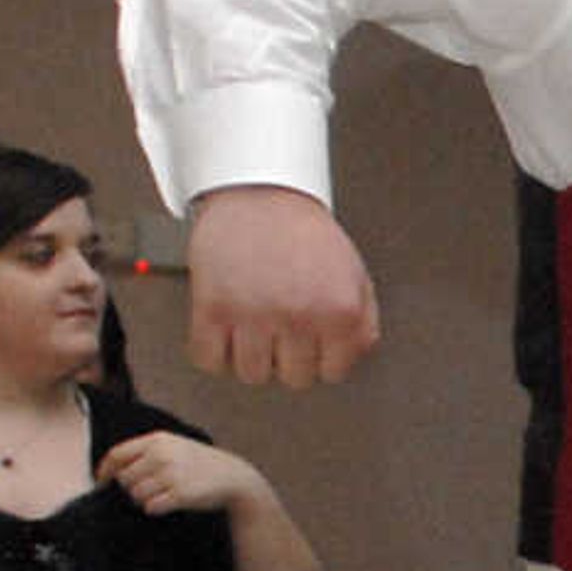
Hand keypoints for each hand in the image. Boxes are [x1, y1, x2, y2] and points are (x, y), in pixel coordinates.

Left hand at [95, 430, 265, 516]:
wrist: (234, 477)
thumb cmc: (200, 464)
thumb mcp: (174, 447)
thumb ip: (146, 452)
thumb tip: (112, 470)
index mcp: (157, 440)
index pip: (117, 455)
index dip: (104, 471)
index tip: (102, 482)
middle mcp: (162, 455)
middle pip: (125, 478)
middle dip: (131, 488)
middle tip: (148, 490)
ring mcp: (171, 474)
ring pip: (135, 494)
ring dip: (144, 500)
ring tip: (161, 496)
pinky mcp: (181, 494)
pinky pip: (151, 506)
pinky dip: (155, 508)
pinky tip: (168, 504)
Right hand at [188, 186, 378, 387]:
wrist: (260, 193)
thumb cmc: (305, 232)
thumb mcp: (355, 275)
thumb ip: (362, 321)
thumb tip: (352, 356)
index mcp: (340, 311)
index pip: (332, 373)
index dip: (320, 358)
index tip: (310, 344)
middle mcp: (299, 316)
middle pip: (293, 378)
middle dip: (288, 358)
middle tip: (281, 334)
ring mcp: (254, 315)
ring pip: (252, 375)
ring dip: (251, 358)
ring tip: (253, 332)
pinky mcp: (213, 308)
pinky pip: (209, 360)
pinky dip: (213, 354)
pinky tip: (224, 334)